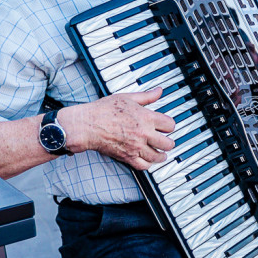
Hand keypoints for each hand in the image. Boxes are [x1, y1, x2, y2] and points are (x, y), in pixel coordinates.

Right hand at [61, 87, 175, 170]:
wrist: (87, 125)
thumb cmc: (103, 110)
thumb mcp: (127, 97)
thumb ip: (146, 96)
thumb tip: (158, 91)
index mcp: (146, 117)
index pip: (170, 125)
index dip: (169, 126)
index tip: (166, 127)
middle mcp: (144, 133)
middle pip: (168, 144)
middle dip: (168, 142)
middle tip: (165, 141)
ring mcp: (136, 147)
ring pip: (158, 157)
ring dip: (161, 155)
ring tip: (160, 152)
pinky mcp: (127, 157)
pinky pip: (144, 166)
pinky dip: (148, 164)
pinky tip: (147, 159)